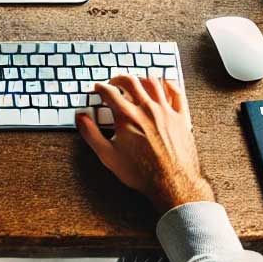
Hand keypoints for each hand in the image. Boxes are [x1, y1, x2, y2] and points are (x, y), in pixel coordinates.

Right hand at [76, 74, 213, 212]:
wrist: (172, 182)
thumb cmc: (142, 172)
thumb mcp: (108, 156)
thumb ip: (91, 134)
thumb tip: (81, 118)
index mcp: (127, 116)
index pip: (110, 92)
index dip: (100, 88)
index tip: (98, 89)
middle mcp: (147, 109)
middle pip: (131, 81)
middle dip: (119, 78)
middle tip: (114, 82)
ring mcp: (166, 111)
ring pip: (154, 83)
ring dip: (142, 78)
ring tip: (137, 81)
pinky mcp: (181, 117)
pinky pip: (176, 93)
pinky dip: (169, 84)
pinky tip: (165, 84)